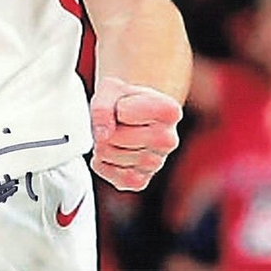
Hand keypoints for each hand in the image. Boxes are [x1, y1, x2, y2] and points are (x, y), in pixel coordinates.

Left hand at [89, 76, 180, 191]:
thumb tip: (102, 136)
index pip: (124, 112)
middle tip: (115, 122)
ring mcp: (156, 163)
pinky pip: (110, 175)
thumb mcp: (110, 89)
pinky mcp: (140, 181)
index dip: (116, 106)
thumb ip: (103, 107)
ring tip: (114, 135)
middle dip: (106, 128)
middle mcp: (169, 140)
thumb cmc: (122, 99)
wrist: (128, 113)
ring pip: (110, 155)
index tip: (124, 104)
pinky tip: (112, 151)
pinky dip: (102, 163)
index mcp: (169, 111)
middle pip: (116, 137)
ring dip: (102, 144)